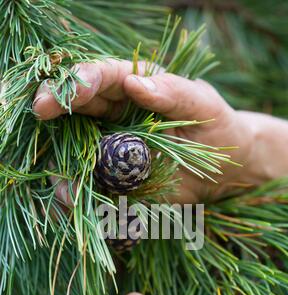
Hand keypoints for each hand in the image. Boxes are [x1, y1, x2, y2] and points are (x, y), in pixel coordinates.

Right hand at [33, 59, 254, 203]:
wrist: (224, 171)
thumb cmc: (218, 129)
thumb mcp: (203, 104)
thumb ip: (172, 92)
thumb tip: (132, 83)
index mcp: (133, 89)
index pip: (100, 78)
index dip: (80, 81)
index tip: (69, 90)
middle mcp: (113, 116)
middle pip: (74, 109)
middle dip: (55, 107)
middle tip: (41, 110)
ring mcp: (109, 149)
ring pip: (73, 150)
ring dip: (64, 163)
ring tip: (66, 178)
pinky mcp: (113, 178)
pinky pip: (88, 184)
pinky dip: (79, 194)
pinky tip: (76, 202)